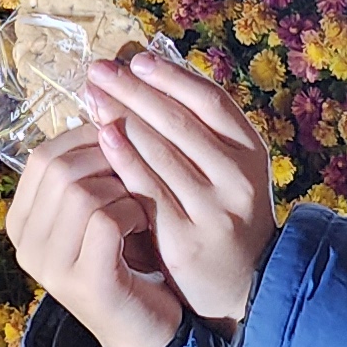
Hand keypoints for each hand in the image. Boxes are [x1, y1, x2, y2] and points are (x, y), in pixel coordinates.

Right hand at [7, 121, 183, 346]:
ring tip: (142, 198)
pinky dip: (134, 211)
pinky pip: (106, 220)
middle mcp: (26, 245)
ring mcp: (51, 267)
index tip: (119, 140)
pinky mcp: (86, 283)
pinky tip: (147, 223)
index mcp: (22, 222)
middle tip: (136, 168)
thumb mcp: (98, 209)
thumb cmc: (126, 258)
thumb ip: (88, 169)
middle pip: (58, 169)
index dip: (84, 138)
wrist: (146, 330)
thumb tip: (104, 102)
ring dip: (123, 186)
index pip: (42, 157)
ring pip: (82, 191)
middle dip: (106, 159)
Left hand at [86, 54, 278, 330]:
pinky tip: (103, 137)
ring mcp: (212, 210)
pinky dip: (123, 159)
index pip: (211, 101)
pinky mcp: (184, 239)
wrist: (242, 286)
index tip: (136, 59)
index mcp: (251, 153)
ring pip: (161, 152)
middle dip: (135, 90)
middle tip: (100, 70)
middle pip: (180, 121)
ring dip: (123, 118)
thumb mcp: (230, 170)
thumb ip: (202, 134)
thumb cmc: (226, 216)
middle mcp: (237, 178)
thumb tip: (152, 80)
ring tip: (94, 97)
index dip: (172, 76)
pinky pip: (147, 190)